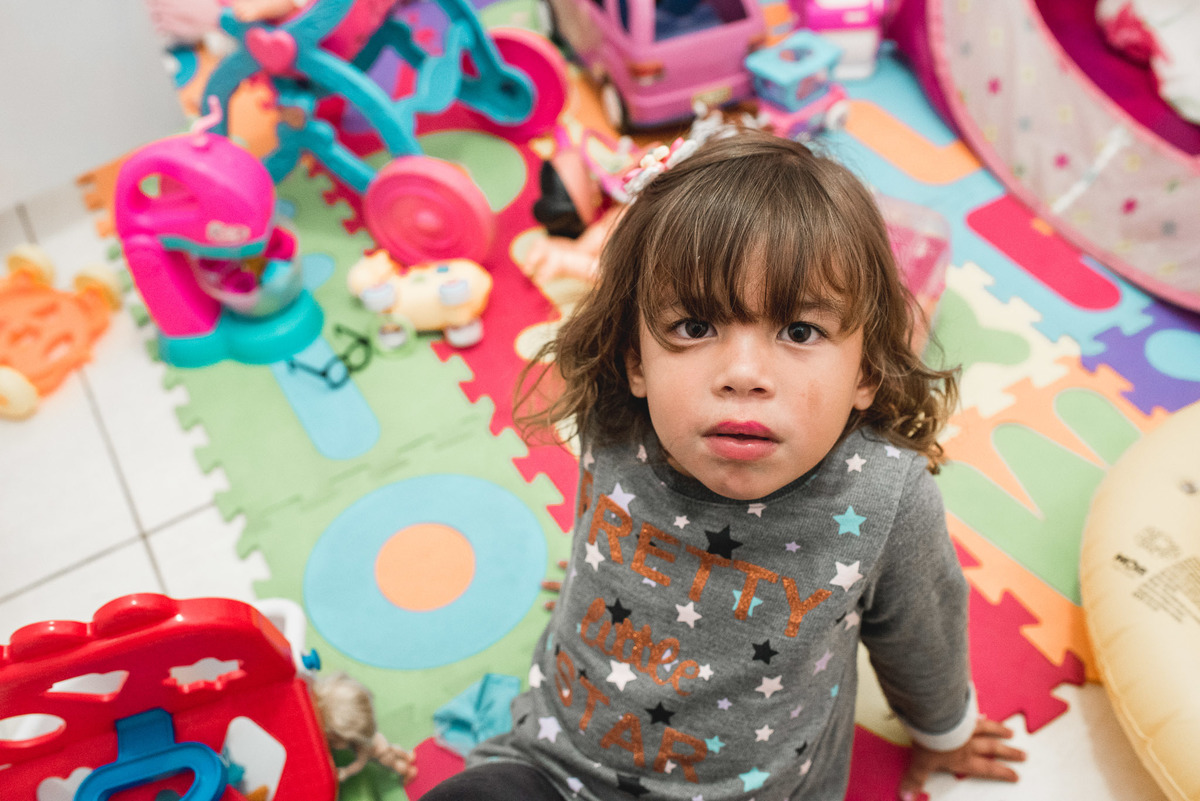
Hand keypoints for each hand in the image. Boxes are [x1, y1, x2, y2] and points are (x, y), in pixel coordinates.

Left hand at [898, 717, 1024, 800]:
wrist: (932, 719)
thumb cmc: (929, 743)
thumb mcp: (920, 764)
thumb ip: (914, 780)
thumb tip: (905, 797)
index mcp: (963, 758)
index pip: (986, 768)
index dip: (1001, 773)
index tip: (1016, 775)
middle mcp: (969, 742)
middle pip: (992, 748)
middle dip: (1008, 753)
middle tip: (1023, 755)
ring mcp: (966, 725)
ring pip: (987, 728)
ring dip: (999, 730)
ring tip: (1010, 731)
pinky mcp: (961, 710)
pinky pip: (973, 710)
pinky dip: (979, 710)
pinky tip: (982, 705)